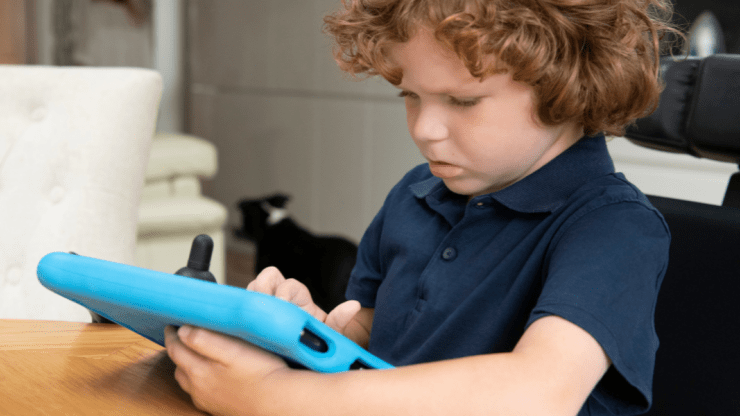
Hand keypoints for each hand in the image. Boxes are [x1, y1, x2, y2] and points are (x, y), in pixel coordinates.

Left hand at [164, 325, 287, 415]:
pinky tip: (210, 376)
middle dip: (178, 349)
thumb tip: (182, 331)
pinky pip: (200, 393)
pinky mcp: (219, 408)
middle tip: (182, 335)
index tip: (172, 323)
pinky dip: (198, 381)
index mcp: (198, 371)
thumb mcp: (232, 349)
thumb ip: (204, 339)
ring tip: (194, 353)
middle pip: (178, 365)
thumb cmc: (260, 372)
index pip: (175, 349)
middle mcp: (198, 389)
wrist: (279, 402)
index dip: (172, 334)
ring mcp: (208, 400)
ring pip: (187, 381)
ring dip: (186, 366)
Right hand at [247, 266, 361, 336]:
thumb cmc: (318, 343)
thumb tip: (354, 305)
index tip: (282, 306)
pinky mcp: (251, 319)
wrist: (307, 357)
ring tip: (253, 318)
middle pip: (265, 278)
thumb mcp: (330, 334)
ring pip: (250, 290)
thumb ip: (339, 320)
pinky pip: (240, 307)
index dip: (283, 292)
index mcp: (299, 296)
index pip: (288, 283)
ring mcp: (263, 305)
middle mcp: (279, 296)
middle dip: (262, 289)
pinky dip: (240, 312)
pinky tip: (244, 326)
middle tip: (263, 307)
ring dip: (251, 300)